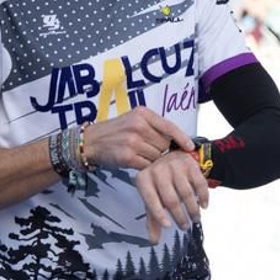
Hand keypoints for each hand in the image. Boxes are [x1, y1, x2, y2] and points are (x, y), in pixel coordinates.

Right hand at [79, 107, 194, 170]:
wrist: (90, 141)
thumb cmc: (114, 131)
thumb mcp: (133, 119)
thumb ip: (153, 125)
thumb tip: (175, 139)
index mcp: (142, 114)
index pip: (169, 126)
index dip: (181, 138)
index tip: (189, 146)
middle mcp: (138, 125)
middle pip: (164, 144)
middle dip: (160, 149)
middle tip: (147, 148)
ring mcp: (132, 141)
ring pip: (157, 156)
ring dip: (151, 159)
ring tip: (139, 153)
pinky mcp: (127, 156)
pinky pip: (147, 165)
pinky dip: (143, 166)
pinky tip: (135, 160)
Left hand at [135, 150, 209, 242]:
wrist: (170, 156)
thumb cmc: (159, 182)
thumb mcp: (152, 197)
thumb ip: (153, 218)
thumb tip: (154, 241)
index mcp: (144, 179)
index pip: (151, 200)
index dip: (159, 215)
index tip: (168, 226)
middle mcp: (158, 171)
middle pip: (171, 200)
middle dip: (180, 217)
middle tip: (185, 227)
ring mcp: (175, 166)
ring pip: (187, 194)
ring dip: (193, 210)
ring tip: (195, 218)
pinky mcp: (190, 165)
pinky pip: (199, 184)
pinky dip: (203, 197)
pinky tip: (203, 205)